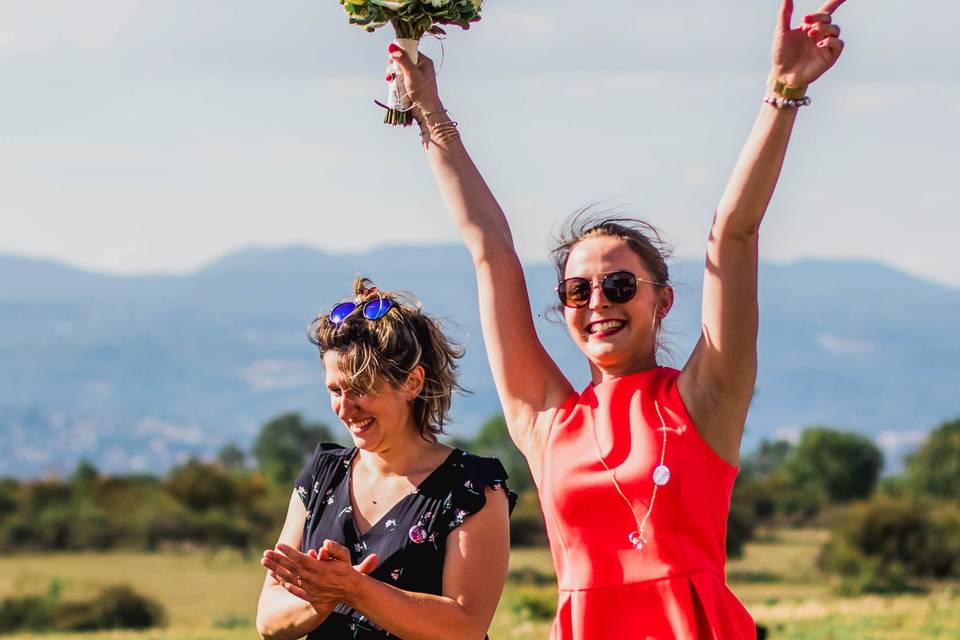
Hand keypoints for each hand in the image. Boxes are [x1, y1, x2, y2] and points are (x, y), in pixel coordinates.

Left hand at [262, 541, 378, 613]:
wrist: (350, 590)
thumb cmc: (346, 570)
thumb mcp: (345, 556)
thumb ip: (335, 549)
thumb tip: (325, 543)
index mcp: (321, 569)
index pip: (302, 559)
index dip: (290, 552)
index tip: (278, 545)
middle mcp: (314, 580)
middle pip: (292, 569)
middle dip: (278, 560)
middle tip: (265, 553)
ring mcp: (310, 589)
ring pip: (290, 578)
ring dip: (276, 569)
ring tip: (265, 561)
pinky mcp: (309, 595)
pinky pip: (293, 588)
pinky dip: (283, 582)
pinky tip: (274, 575)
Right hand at [385, 44, 443, 118]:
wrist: (426, 111)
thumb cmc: (422, 92)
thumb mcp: (411, 73)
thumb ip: (402, 59)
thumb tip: (391, 46)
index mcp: (424, 61)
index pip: (409, 50)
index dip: (398, 53)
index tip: (391, 59)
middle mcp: (420, 67)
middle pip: (402, 60)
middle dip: (394, 65)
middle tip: (390, 72)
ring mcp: (415, 77)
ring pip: (399, 70)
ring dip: (392, 74)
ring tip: (390, 80)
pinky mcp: (410, 85)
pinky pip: (399, 78)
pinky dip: (394, 80)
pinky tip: (391, 84)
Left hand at [771, 0, 846, 87]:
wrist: (782, 74)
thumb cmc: (780, 54)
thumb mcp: (781, 32)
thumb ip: (785, 14)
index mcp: (810, 25)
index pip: (825, 10)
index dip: (835, 1)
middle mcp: (819, 33)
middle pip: (828, 18)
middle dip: (819, 17)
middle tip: (806, 24)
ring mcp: (825, 44)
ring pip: (835, 29)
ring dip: (824, 28)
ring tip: (810, 35)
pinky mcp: (830, 56)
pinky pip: (839, 44)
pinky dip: (831, 41)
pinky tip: (819, 44)